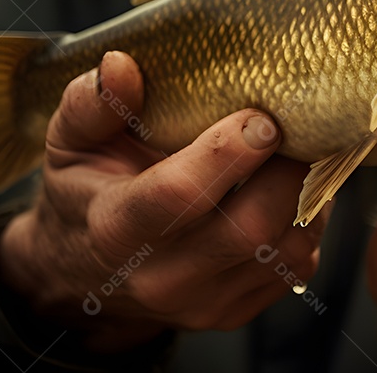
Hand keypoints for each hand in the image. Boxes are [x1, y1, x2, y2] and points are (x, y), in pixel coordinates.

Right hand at [0, 51, 330, 351]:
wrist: (82, 274)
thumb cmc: (85, 190)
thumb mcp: (69, 143)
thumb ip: (91, 104)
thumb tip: (121, 65)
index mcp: (115, 229)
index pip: (177, 196)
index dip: (226, 153)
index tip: (261, 116)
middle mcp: (162, 278)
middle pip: (250, 229)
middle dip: (286, 171)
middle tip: (297, 123)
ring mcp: (206, 303)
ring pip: (287, 249)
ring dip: (304, 193)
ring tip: (297, 149)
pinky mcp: (239, 310)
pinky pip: (297, 264)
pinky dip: (306, 219)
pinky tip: (290, 184)